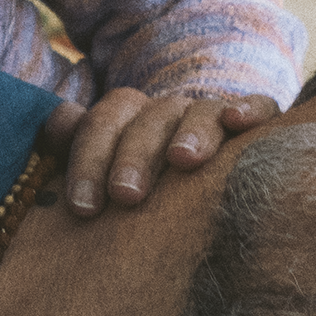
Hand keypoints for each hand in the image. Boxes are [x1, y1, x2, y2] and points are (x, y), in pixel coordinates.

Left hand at [36, 89, 276, 215]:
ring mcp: (209, 117)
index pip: (102, 124)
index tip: (82, 208)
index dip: (88, 161)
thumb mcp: (100, 184)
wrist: (202, 204)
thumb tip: (55, 124)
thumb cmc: (137, 203)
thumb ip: (73, 154)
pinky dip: (249, 108)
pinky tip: (237, 120)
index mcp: (125, 121)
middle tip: (126, 195)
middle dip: (134, 155)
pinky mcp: (257, 123)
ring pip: (198, 113)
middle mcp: (165, 114)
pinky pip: (260, 107)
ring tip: (183, 160)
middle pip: (147, 119)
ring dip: (189, 133)